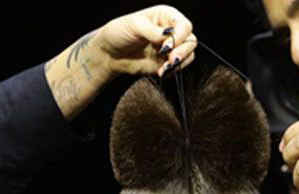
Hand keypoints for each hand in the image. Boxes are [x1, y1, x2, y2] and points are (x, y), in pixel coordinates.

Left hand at [46, 7, 196, 118]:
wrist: (107, 53)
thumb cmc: (117, 33)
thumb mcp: (133, 26)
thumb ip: (152, 31)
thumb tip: (168, 35)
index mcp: (166, 16)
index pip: (185, 25)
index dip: (180, 36)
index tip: (166, 45)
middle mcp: (171, 30)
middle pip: (191, 40)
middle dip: (182, 51)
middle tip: (170, 59)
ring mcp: (170, 47)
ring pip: (188, 54)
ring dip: (179, 62)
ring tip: (163, 67)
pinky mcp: (165, 61)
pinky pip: (179, 66)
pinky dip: (173, 70)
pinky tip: (161, 72)